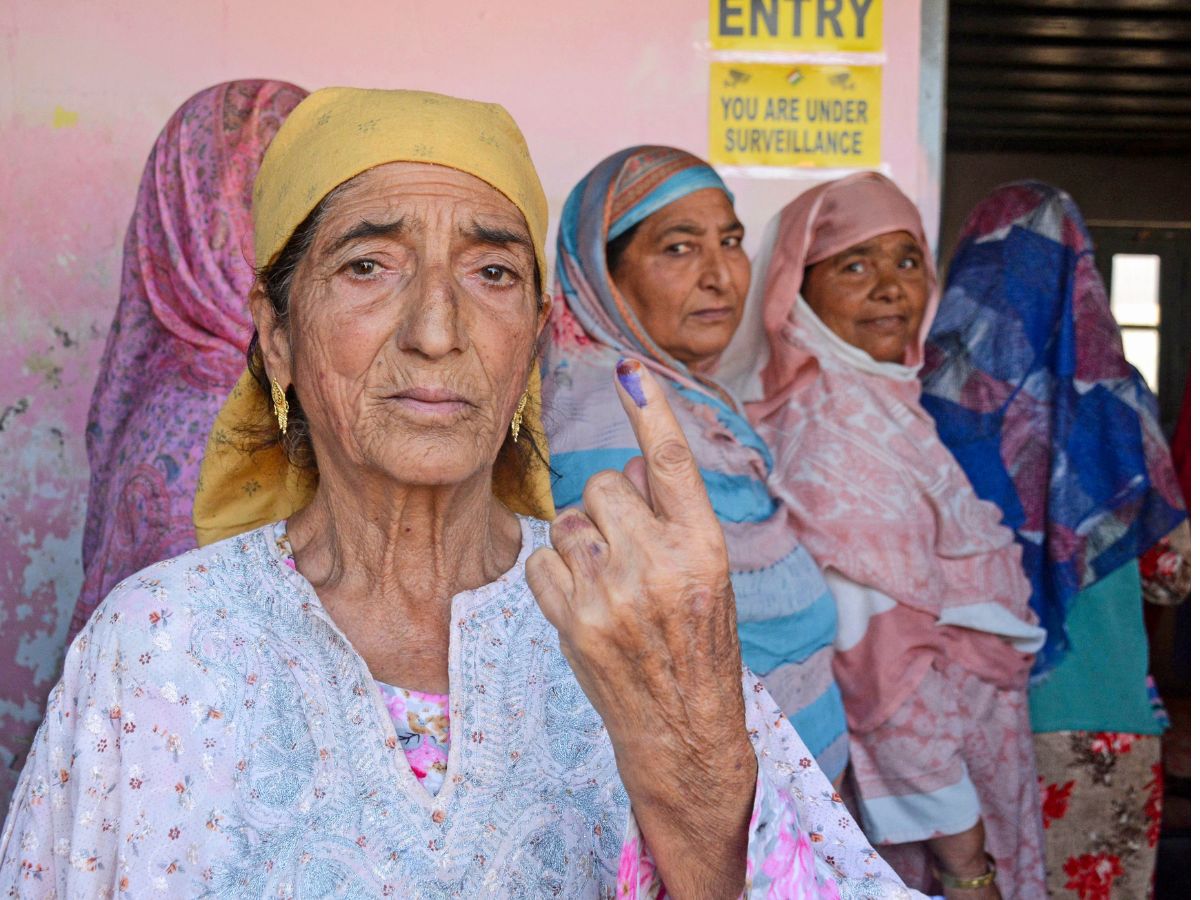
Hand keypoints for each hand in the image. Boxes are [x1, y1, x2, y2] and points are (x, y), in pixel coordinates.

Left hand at [527, 358, 754, 898]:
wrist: (682, 730)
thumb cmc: (699, 646)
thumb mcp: (708, 576)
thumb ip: (673, 517)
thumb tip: (635, 463)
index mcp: (704, 546)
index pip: (673, 463)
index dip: (650, 411)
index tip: (629, 370)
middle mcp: (659, 564)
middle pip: (605, 483)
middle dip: (608, 505)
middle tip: (626, 546)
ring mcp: (612, 593)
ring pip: (566, 520)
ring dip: (580, 540)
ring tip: (606, 580)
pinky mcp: (573, 621)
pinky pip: (541, 560)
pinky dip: (554, 573)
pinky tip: (582, 600)